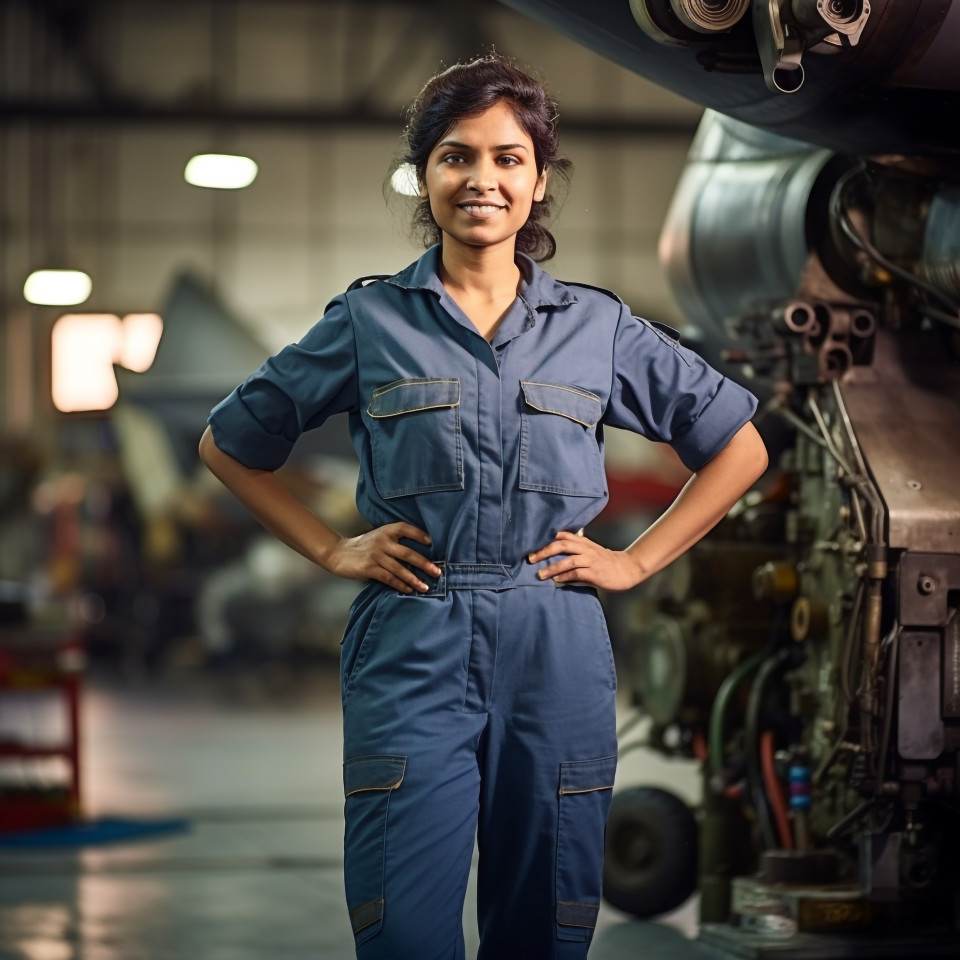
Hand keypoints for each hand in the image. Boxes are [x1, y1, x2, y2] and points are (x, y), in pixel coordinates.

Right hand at [323, 523, 440, 593]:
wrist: (338, 553)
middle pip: (407, 553)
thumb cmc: (364, 546)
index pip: (406, 529)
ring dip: (414, 579)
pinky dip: (400, 584)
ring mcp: (375, 555)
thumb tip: (420, 553)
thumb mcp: (379, 537)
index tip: (433, 543)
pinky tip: (409, 590)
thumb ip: (395, 541)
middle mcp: (382, 541)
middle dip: (424, 564)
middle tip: (438, 572)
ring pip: (399, 568)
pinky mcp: (368, 568)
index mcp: (386, 530)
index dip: (420, 535)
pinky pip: (388, 578)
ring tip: (426, 587)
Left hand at [528, 529, 642, 591]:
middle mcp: (586, 548)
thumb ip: (575, 549)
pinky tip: (556, 581)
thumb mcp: (590, 550)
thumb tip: (553, 551)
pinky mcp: (595, 573)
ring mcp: (591, 560)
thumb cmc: (605, 561)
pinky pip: (577, 573)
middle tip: (530, 558)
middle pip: (562, 544)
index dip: (546, 538)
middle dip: (544, 551)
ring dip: (552, 567)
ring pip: (568, 560)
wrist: (626, 569)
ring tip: (540, 574)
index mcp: (583, 542)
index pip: (563, 534)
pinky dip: (565, 577)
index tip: (531, 544)